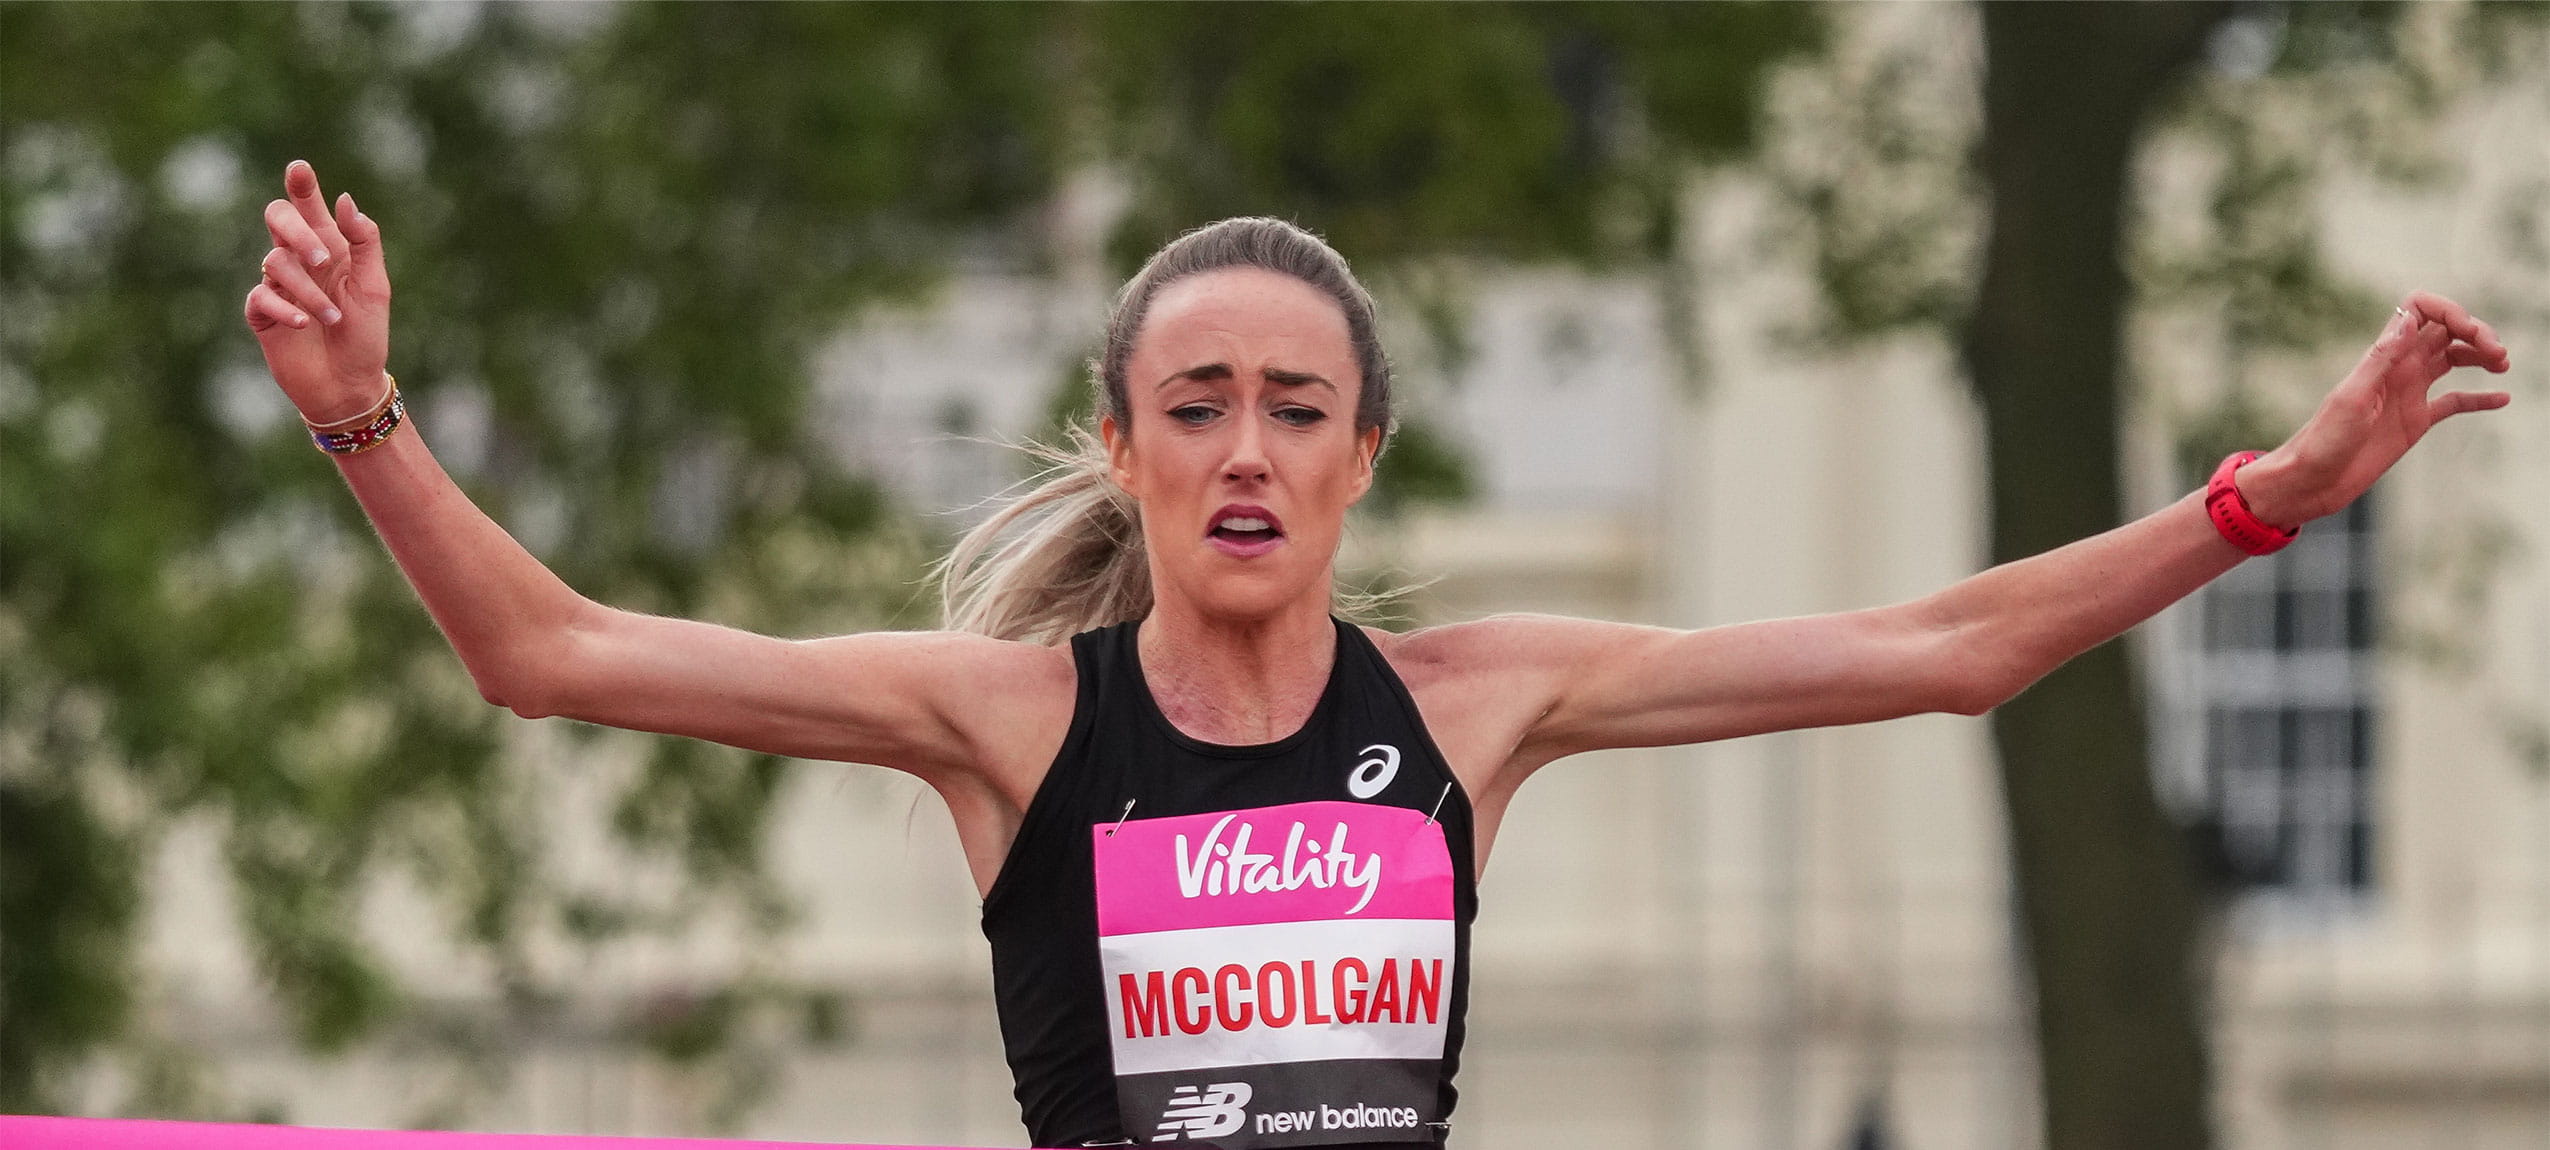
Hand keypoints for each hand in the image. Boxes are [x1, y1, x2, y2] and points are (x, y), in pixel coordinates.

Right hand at [240, 160, 392, 425]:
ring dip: (308, 290)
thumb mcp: (375, 287)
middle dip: (298, 232)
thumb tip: (345, 200)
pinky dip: (285, 308)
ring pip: (275, 262)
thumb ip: (364, 242)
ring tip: (333, 317)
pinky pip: (261, 297)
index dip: (302, 185)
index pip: (309, 206)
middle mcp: (300, 260)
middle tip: (323, 259)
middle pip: (278, 218)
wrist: (350, 384)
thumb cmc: (366, 335)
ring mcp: (278, 285)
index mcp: (329, 248)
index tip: (300, 168)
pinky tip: (305, 323)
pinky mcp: (262, 314)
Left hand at [2240, 291, 2512, 526]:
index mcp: (2383, 357)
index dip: (2449, 312)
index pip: (2420, 311)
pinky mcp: (2415, 421)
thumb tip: (2409, 320)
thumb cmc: (2323, 441)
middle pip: (2444, 332)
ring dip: (2480, 356)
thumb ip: (2381, 358)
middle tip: (2498, 353)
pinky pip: (2454, 403)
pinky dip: (2479, 398)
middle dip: (2475, 331)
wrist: (2310, 481)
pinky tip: (2502, 398)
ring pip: (2453, 360)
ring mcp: (2408, 394)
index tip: (2469, 333)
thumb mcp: (2353, 397)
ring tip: (2502, 365)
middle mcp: (2398, 369)